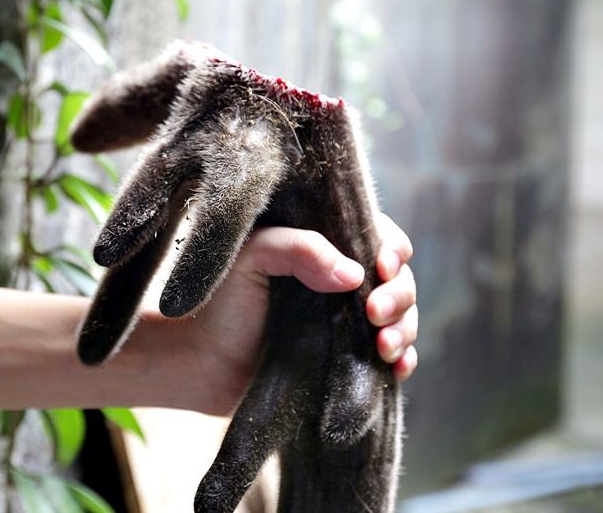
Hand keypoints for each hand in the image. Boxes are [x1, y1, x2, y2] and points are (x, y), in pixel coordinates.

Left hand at [175, 215, 416, 414]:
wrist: (198, 364)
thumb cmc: (217, 302)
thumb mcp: (251, 257)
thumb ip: (298, 249)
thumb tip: (354, 274)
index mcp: (320, 244)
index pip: (375, 235)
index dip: (391, 249)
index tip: (382, 267)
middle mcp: (339, 279)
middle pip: (396, 277)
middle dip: (399, 293)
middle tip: (375, 312)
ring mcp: (346, 320)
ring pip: (400, 316)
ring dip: (404, 328)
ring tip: (383, 346)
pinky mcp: (346, 357)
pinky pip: (391, 355)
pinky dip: (403, 359)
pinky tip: (397, 368)